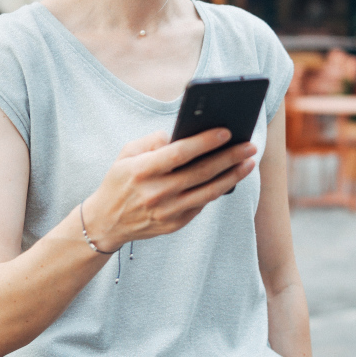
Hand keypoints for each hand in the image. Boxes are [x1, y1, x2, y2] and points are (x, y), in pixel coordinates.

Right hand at [82, 128, 257, 251]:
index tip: (226, 132)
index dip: (205, 142)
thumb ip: (151, 141)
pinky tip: (230, 177)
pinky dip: (217, 190)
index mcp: (142, 170)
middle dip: (229, 157)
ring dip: (232, 177)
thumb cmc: (120, 181)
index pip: (179, 153)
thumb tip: (179, 135)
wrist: (106, 221)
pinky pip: (201, 205)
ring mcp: (167, 211)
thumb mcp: (126, 154)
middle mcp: (156, 192)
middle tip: (250, 146)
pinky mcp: (174, 224)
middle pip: (201, 173)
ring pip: (208, 192)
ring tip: (248, 162)